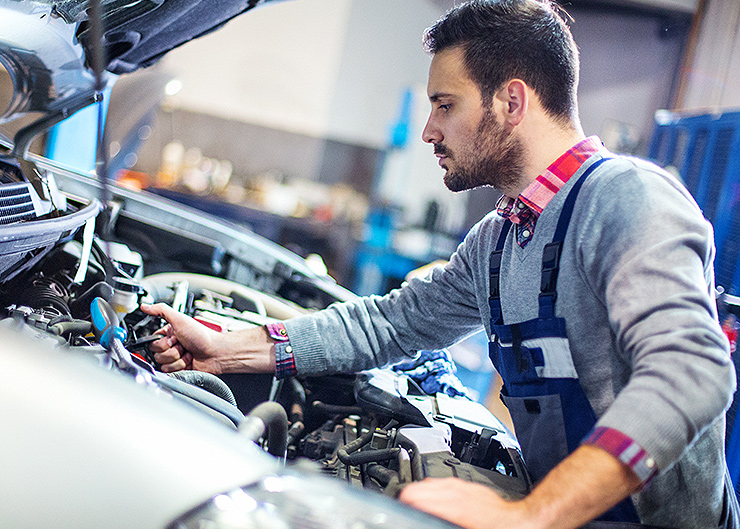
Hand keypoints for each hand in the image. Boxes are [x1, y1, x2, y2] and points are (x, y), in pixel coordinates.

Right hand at [140, 303, 223, 373]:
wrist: (215, 352)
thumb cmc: (202, 335)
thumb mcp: (180, 319)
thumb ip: (161, 311)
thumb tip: (145, 306)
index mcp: (169, 333)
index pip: (153, 342)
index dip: (163, 342)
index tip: (174, 338)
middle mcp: (171, 345)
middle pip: (157, 354)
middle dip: (172, 351)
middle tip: (183, 345)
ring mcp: (175, 357)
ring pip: (163, 363)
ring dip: (177, 359)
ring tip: (188, 353)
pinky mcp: (179, 368)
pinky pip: (170, 371)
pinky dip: (180, 366)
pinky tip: (189, 361)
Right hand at [399, 478, 534, 528]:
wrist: (525, 524)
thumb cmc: (498, 528)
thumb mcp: (462, 524)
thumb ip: (439, 518)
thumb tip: (426, 513)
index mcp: (453, 506)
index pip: (413, 496)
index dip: (403, 503)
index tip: (400, 509)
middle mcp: (456, 492)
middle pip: (418, 487)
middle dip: (409, 498)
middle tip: (404, 507)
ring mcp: (464, 486)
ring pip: (431, 482)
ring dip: (421, 493)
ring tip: (415, 503)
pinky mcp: (472, 486)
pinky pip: (446, 482)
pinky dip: (436, 490)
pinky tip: (438, 498)